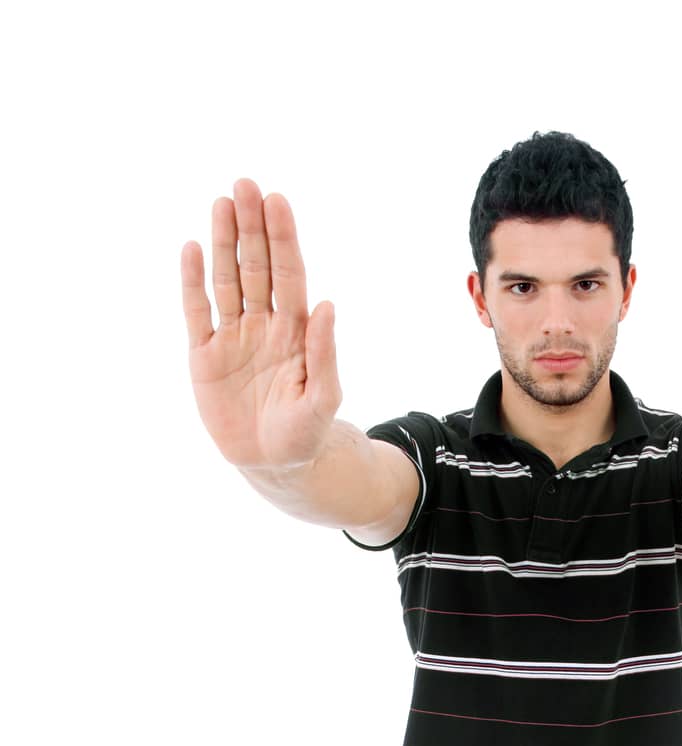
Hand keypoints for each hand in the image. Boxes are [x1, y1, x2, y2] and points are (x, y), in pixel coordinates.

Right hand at [181, 178, 341, 469]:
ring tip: (221, 202)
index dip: (283, 238)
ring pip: (227, 279)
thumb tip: (327, 304)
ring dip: (223, 242)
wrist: (273, 464)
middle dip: (251, 227)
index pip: (288, 274)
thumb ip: (324, 352)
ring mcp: (232, 336)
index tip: (276, 201)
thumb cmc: (305, 432)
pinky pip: (197, 311)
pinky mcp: (204, 355)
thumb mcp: (323, 397)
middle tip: (245, 185)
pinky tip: (193, 248)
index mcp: (295, 330)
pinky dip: (193, 281)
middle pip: (256, 266)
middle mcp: (263, 324)